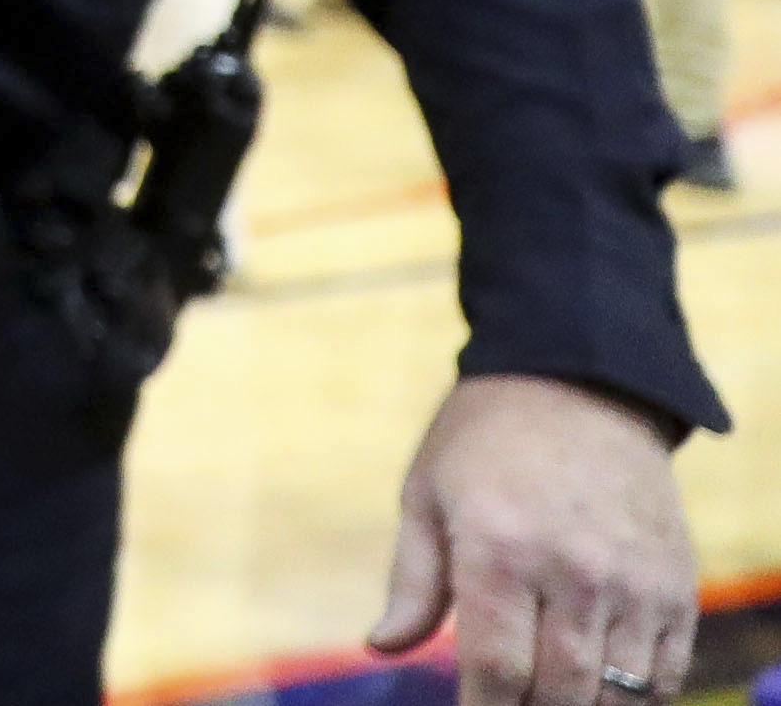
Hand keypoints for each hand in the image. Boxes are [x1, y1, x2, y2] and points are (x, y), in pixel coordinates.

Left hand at [371, 374, 693, 705]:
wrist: (581, 384)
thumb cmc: (484, 441)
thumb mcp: (426, 494)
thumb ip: (411, 581)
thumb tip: (382, 646)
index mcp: (500, 548)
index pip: (496, 669)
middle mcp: (574, 571)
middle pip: (560, 692)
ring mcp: (634, 584)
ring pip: (617, 694)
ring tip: (546, 700)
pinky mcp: (676, 588)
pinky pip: (665, 675)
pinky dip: (634, 698)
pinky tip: (599, 692)